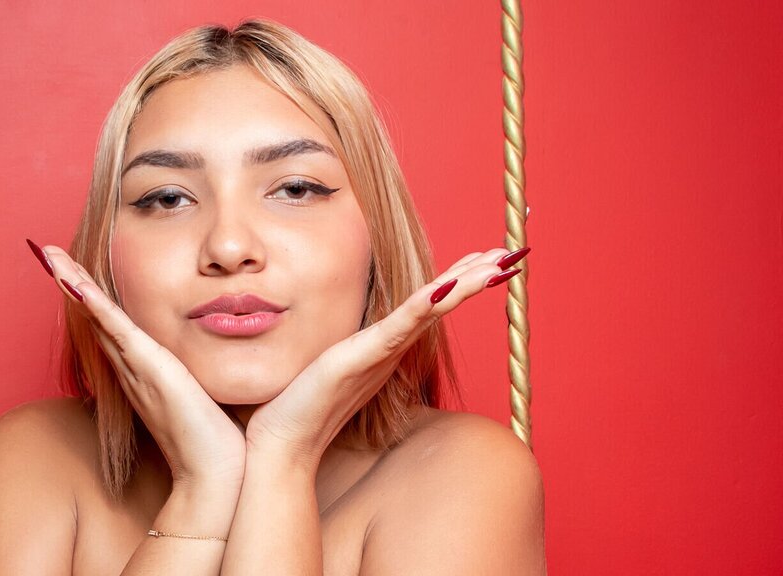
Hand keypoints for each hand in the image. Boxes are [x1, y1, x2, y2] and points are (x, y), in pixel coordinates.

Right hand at [28, 240, 246, 491]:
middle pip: (96, 316)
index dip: (93, 295)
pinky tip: (76, 281)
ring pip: (98, 317)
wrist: (212, 473)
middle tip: (49, 251)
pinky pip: (115, 328)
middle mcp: (132, 368)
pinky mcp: (148, 368)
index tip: (77, 266)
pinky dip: (95, 303)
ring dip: (73, 283)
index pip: (114, 324)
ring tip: (51, 254)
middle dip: (72, 282)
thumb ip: (204, 371)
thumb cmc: (216, 438)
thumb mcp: (207, 392)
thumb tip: (224, 348)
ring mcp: (136, 367)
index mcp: (144, 371)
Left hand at [244, 247, 528, 467]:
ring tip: (497, 263)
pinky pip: (398, 326)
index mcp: (385, 344)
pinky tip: (445, 286)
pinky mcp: (362, 357)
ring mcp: (380, 352)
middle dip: (477, 276)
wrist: (284, 442)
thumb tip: (344, 329)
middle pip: (441, 302)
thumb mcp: (328, 360)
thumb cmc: (300, 403)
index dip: (460, 279)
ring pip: (430, 309)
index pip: (430, 302)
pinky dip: (423, 305)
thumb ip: (345, 345)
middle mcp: (390, 347)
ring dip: (464, 285)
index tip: (489, 256)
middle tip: (513, 253)